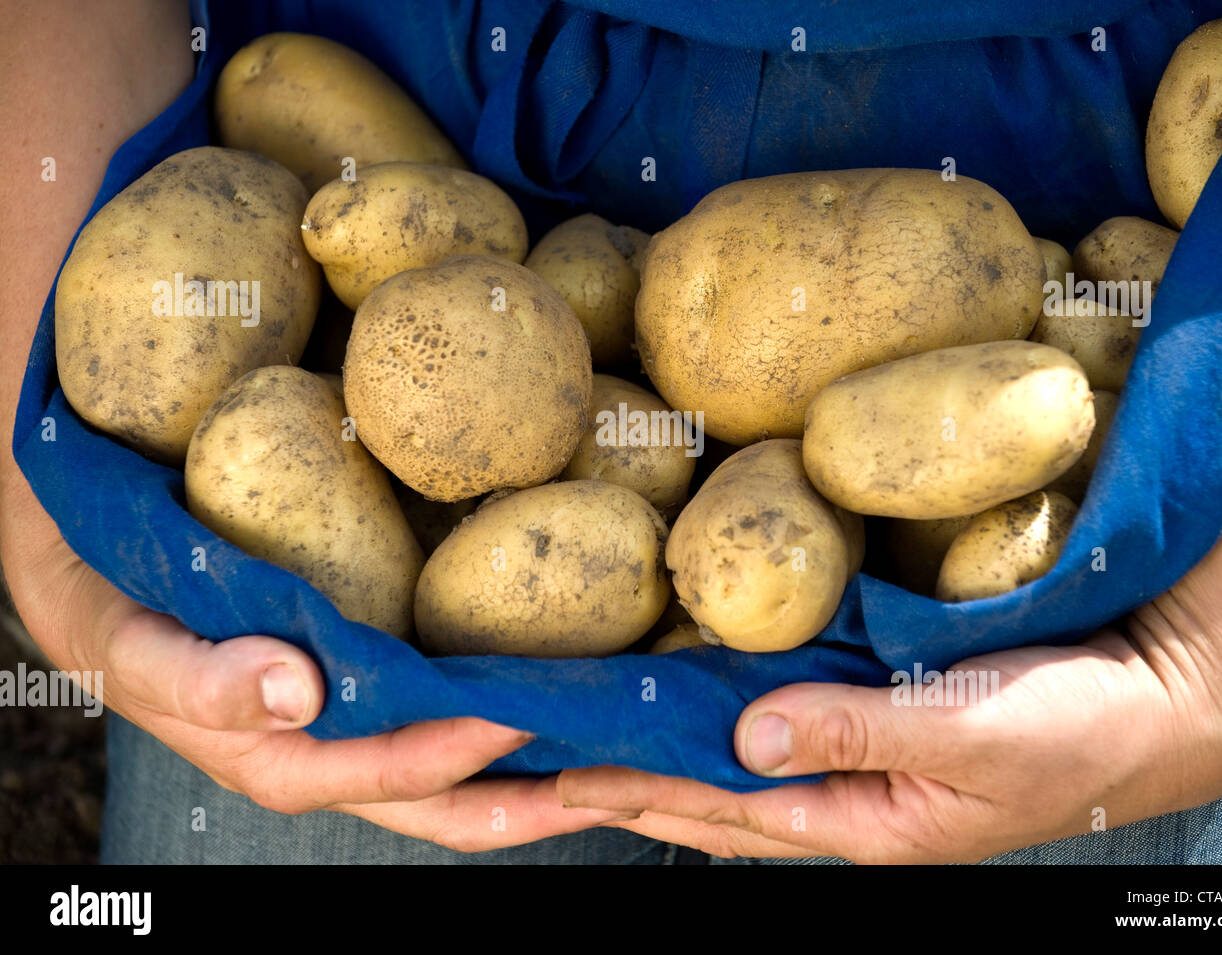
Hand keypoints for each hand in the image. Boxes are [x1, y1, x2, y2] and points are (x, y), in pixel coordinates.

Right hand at [0, 478, 623, 849]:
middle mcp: (340, 764)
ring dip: (550, 772)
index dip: (478, 748)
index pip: (406, 771)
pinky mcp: (374, 698)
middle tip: (638, 772)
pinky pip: (454, 724)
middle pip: (461, 803)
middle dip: (550, 799)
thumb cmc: (125, 621)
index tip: (549, 709)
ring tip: (633, 750)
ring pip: (470, 778)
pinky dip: (517, 724)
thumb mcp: (142, 651)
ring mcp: (362, 736)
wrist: (105, 590)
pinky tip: (570, 697)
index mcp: (289, 764)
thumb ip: (205, 678)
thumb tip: (300, 690)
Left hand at [557, 472, 1221, 860]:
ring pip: (741, 769)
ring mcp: (862, 767)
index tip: (565, 774)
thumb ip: (857, 733)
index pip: (724, 811)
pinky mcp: (880, 725)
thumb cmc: (1074, 731)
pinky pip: (783, 728)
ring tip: (597, 743)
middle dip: (633, 788)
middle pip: (717, 802)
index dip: (642, 790)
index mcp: (865, 825)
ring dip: (670, 759)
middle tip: (553, 769)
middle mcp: (849, 804)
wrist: (1151, 704)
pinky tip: (696, 707)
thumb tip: (746, 736)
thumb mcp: (968, 735)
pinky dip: (728, 722)